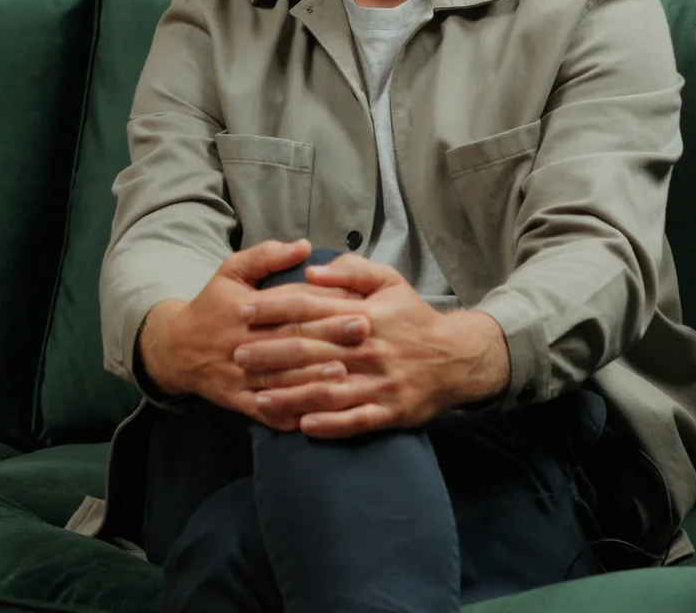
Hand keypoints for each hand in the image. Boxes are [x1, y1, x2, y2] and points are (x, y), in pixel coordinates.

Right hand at [138, 240, 369, 426]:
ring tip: (343, 372)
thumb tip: (304, 245)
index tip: (357, 301)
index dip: (323, 303)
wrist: (175, 349)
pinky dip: (289, 412)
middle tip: (363, 331)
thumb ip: (266, 256)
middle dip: (327, 336)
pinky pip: (265, 410)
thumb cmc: (211, 306)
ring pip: (279, 378)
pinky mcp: (236, 400)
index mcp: (243, 308)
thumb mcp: (230, 271)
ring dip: (312, 377)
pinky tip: (315, 413)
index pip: (288, 305)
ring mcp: (238, 375)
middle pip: (289, 340)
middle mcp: (241, 342)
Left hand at [244, 253, 508, 438]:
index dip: (275, 309)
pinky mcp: (390, 411)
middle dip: (271, 353)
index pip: (311, 309)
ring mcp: (380, 382)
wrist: (457, 358)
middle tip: (238, 354)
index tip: (244, 310)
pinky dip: (329, 425)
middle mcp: (369, 349)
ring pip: (328, 391)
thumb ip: (351, 271)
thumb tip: (311, 270)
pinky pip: (356, 421)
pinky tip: (302, 425)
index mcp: (365, 315)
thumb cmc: (414, 318)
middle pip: (312, 351)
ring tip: (258, 397)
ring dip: (291, 395)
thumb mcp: (389, 282)